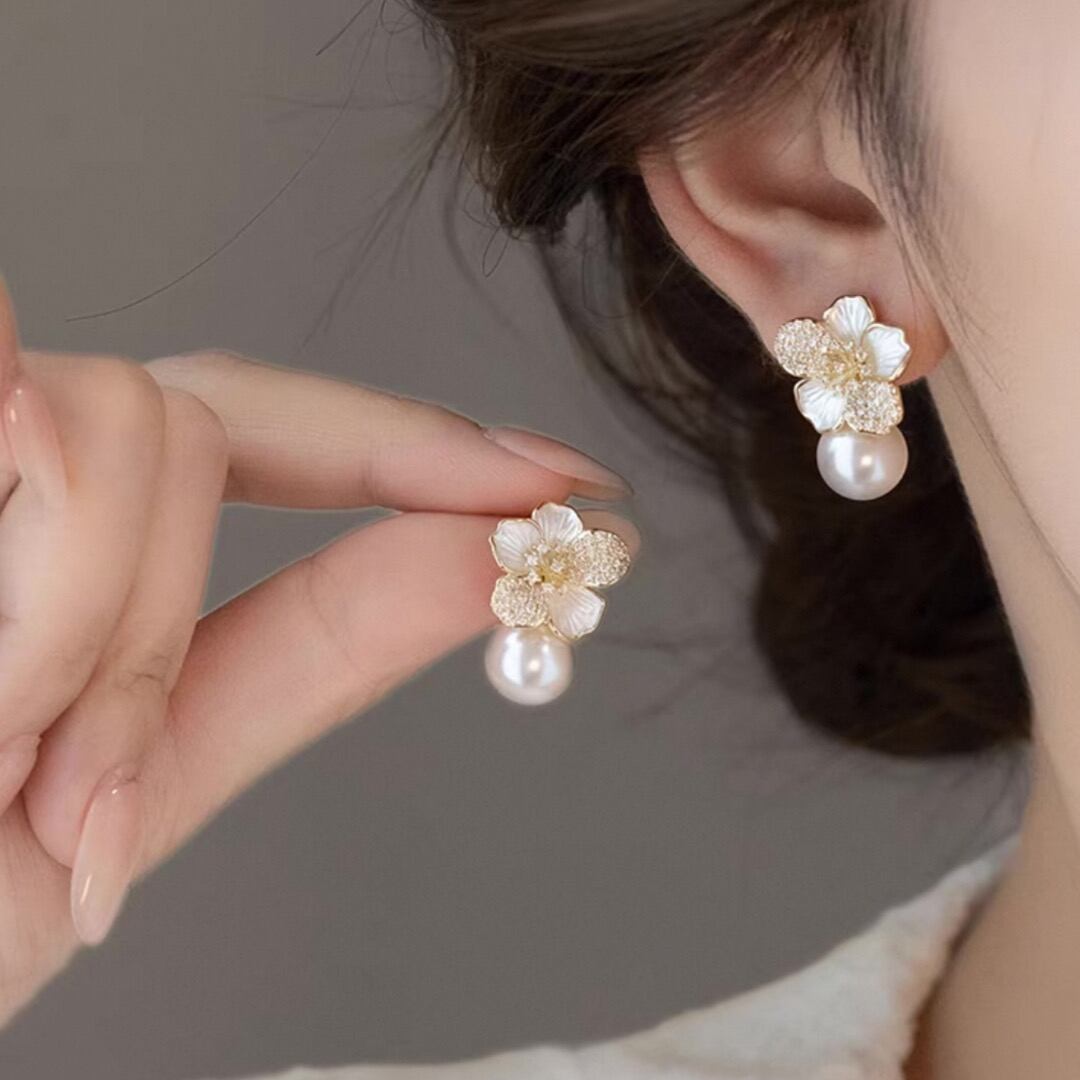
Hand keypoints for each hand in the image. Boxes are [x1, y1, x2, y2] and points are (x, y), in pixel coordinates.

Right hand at [0, 286, 634, 1023]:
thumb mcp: (125, 793)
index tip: (565, 485)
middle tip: (62, 793)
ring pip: (135, 418)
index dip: (416, 439)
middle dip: (159, 608)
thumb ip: (300, 655)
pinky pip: (42, 424)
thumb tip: (483, 554)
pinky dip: (51, 609)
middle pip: (188, 413)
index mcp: (56, 536)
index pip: (263, 429)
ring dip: (96, 631)